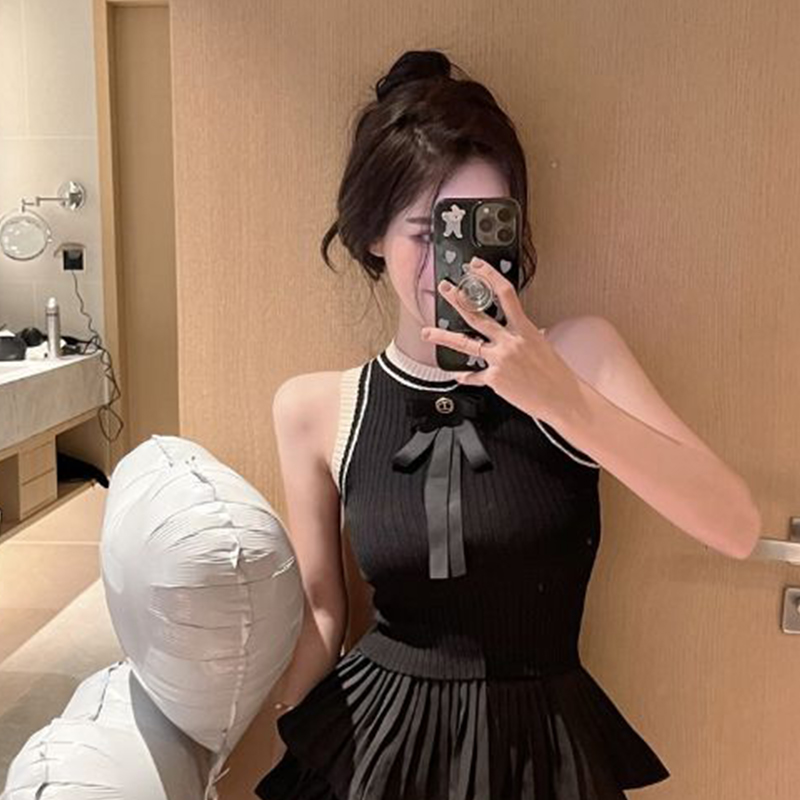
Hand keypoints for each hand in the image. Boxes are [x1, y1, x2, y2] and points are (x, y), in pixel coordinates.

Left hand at [420, 257, 584, 422]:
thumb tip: (526, 332)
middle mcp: (510, 342)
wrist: (561, 398)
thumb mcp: (544, 345)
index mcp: (525, 329)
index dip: (490, 276)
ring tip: (427, 332)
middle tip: (445, 289)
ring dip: (444, 337)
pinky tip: (457, 374)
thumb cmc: (556, 374)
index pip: (506, 294)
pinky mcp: (494, 379)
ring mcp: (500, 360)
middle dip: (458, 300)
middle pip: (477, 315)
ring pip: (466, 344)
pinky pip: (473, 376)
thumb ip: (528, 336)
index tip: (477, 266)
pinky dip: (465, 375)